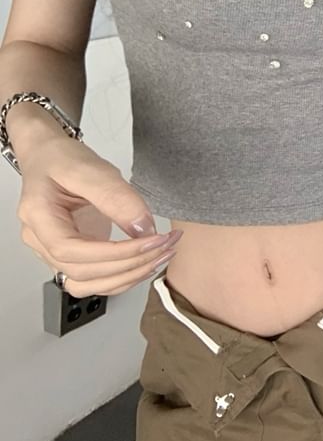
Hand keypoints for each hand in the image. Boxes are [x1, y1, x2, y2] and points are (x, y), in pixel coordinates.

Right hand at [15, 131, 182, 297]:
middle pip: (82, 273)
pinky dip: (123, 276)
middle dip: (130, 265)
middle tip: (165, 247)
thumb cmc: (61, 159)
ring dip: (128, 276)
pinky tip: (147, 262)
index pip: (72, 251)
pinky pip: (95, 279)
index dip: (115, 253)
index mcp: (38, 217)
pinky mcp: (73, 255)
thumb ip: (116, 197)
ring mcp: (54, 252)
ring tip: (161, 256)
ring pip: (88, 284)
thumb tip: (143, 228)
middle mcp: (41, 241)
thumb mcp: (89, 169)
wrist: (50, 156)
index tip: (150, 242)